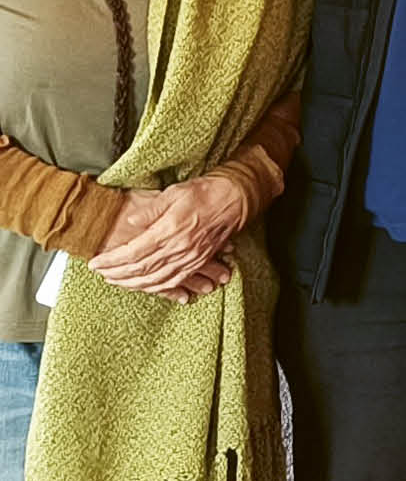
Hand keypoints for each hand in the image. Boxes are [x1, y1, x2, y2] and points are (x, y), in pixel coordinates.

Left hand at [89, 176, 247, 302]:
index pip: (134, 252)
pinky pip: (175, 281)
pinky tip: (145, 287)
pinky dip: (157, 288)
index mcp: (171, 230)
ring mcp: (191, 257)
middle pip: (142, 270)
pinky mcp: (199, 261)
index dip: (112, 260)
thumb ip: (151, 209)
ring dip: (133, 284)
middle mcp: (181, 248)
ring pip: (157, 280)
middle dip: (117, 274)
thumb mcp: (174, 192)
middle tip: (100, 274)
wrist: (235, 198)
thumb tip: (130, 221)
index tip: (95, 263)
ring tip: (116, 282)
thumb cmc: (204, 192)